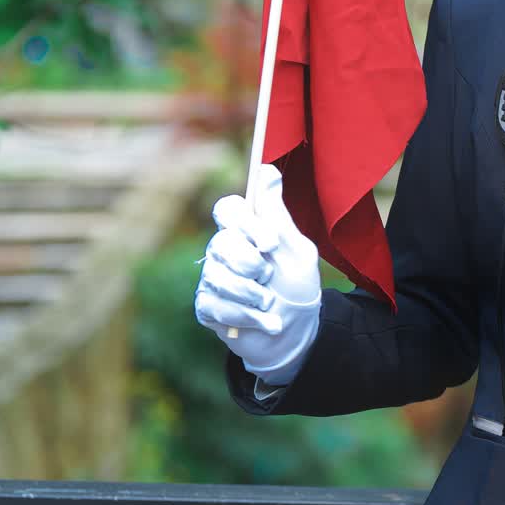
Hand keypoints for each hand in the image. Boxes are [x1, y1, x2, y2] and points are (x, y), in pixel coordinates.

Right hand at [194, 163, 321, 378]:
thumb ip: (277, 216)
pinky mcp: (207, 306)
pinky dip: (247, 317)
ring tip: (271, 304)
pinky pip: (216, 305)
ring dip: (254, 296)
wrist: (296, 335)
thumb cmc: (297, 289)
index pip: (229, 209)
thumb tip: (266, 170)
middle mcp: (224, 250)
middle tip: (270, 278)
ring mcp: (213, 278)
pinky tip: (266, 323)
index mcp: (246, 231)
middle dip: (252, 266)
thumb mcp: (296, 250)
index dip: (247, 224)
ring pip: (218, 277)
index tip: (271, 244)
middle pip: (222, 243)